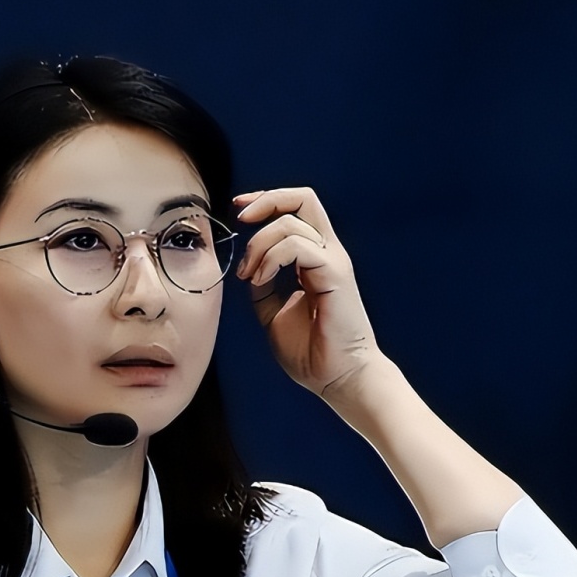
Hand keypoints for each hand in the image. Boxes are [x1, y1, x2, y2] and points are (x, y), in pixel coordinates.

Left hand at [234, 188, 381, 400]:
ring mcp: (333, 262)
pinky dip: (270, 259)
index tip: (239, 210)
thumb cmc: (312, 352)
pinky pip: (298, 246)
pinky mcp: (335, 274)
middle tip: (240, 218)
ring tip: (250, 276)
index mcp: (316, 259)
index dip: (266, 202)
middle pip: (303, 198)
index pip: (296, 210)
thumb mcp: (274, 314)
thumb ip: (264, 289)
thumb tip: (247, 272)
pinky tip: (260, 281)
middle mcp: (327, 254)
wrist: (337, 378)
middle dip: (265, 200)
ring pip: (291, 223)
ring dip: (259, 245)